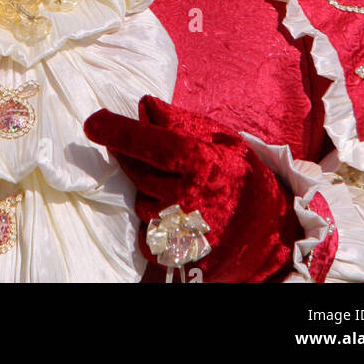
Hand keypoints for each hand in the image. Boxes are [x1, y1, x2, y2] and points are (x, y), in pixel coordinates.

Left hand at [85, 95, 299, 281]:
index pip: (153, 144)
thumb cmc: (242, 177)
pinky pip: (145, 233)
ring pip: (141, 202)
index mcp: (204, 164)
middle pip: (138, 171)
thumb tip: (144, 106)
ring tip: (178, 190)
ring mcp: (184, 233)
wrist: (270, 233)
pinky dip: (152, 221)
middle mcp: (191, 199)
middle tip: (143, 150)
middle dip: (131, 156)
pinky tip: (175, 215)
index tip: (92, 122)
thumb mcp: (222, 139)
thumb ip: (182, 123)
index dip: (120, 131)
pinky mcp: (178, 258)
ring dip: (148, 191)